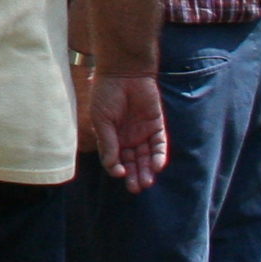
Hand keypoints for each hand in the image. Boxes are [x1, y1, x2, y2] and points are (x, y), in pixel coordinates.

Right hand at [86, 73, 166, 190]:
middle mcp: (128, 138)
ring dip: (147, 170)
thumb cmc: (105, 94)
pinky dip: (158, 156)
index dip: (117, 167)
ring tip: (147, 182)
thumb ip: (108, 143)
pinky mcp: (156, 125)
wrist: (122, 72)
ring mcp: (143, 132)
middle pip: (133, 162)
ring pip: (147, 157)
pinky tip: (157, 166)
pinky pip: (159, 144)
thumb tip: (112, 166)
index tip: (119, 173)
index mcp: (112, 137)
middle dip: (135, 175)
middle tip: (136, 188)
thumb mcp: (101, 120)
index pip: (116, 159)